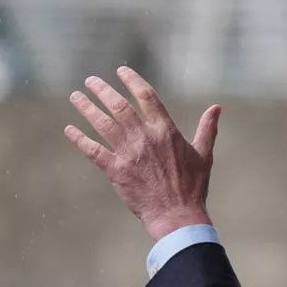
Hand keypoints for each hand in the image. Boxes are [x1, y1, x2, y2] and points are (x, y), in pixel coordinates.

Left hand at [64, 66, 221, 240]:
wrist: (177, 215)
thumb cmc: (192, 186)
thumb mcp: (204, 153)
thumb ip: (207, 128)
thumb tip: (217, 108)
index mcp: (166, 130)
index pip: (147, 96)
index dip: (132, 81)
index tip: (121, 71)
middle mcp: (145, 137)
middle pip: (119, 106)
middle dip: (103, 90)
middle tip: (90, 80)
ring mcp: (129, 153)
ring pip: (103, 124)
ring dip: (87, 108)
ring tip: (76, 97)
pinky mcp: (116, 170)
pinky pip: (93, 151)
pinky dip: (79, 139)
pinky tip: (69, 129)